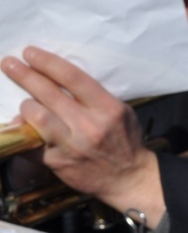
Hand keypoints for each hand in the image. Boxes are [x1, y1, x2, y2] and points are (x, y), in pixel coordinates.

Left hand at [0, 47, 165, 224]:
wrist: (130, 180)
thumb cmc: (125, 142)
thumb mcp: (121, 111)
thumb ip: (95, 96)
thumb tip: (60, 80)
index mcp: (107, 109)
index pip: (72, 77)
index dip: (47, 62)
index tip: (30, 53)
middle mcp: (89, 126)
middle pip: (49, 94)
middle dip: (25, 75)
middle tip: (9, 64)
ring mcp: (72, 147)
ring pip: (37, 117)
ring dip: (27, 107)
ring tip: (25, 104)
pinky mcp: (59, 164)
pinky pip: (31, 145)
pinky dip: (24, 134)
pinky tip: (21, 127)